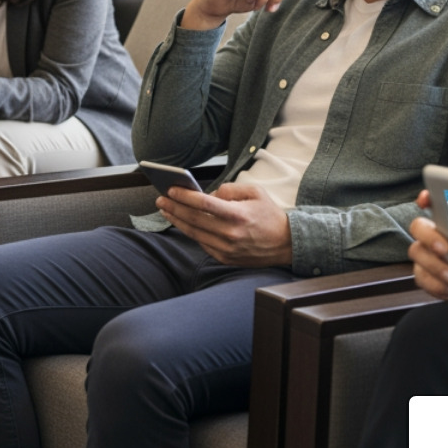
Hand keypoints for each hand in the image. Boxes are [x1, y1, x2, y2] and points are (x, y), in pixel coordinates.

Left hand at [156, 182, 292, 266]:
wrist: (287, 244)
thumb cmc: (270, 216)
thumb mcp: (255, 192)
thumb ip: (230, 189)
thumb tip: (209, 194)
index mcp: (238, 215)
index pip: (204, 204)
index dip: (185, 196)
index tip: (171, 189)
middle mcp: (231, 234)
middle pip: (194, 219)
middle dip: (174, 207)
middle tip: (161, 198)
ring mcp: (227, 249)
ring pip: (194, 233)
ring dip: (177, 220)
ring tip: (166, 209)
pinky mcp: (226, 259)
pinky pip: (203, 244)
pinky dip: (191, 232)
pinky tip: (182, 222)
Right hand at [405, 190, 447, 299]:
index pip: (432, 200)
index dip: (427, 198)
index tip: (429, 200)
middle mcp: (436, 233)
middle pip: (419, 227)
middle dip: (429, 236)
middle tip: (445, 249)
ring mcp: (430, 254)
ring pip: (417, 254)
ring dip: (432, 265)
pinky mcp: (431, 276)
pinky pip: (423, 279)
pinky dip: (434, 285)